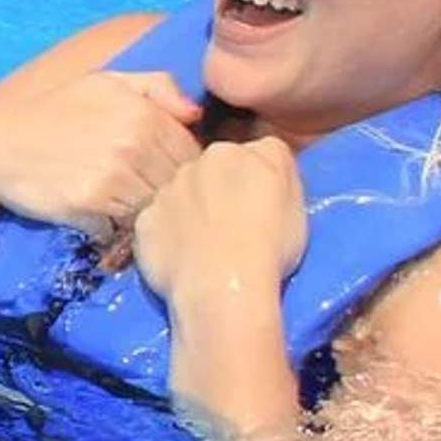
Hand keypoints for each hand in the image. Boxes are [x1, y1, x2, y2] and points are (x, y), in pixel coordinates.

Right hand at [0, 70, 198, 237]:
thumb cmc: (53, 112)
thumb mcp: (105, 83)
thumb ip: (157, 86)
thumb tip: (196, 115)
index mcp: (145, 114)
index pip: (191, 153)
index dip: (181, 167)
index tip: (161, 173)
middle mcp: (135, 145)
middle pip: (176, 184)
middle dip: (166, 192)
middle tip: (144, 194)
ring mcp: (114, 178)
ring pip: (154, 209)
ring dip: (144, 214)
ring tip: (126, 208)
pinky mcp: (92, 206)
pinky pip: (125, 228)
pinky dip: (119, 229)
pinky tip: (105, 219)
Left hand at [131, 137, 308, 309]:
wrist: (222, 288)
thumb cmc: (268, 248)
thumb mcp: (295, 197)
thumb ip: (276, 166)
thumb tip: (264, 158)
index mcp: (236, 153)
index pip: (250, 156)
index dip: (255, 184)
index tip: (260, 209)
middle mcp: (196, 163)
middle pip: (211, 173)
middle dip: (219, 194)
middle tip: (234, 229)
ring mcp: (165, 192)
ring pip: (181, 196)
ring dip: (191, 213)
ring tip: (209, 249)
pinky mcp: (144, 221)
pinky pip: (158, 224)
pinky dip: (168, 236)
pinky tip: (185, 258)